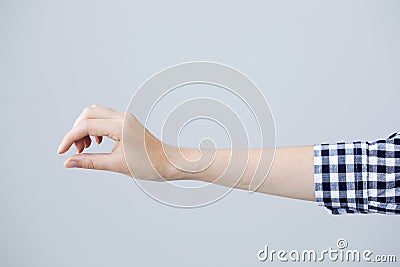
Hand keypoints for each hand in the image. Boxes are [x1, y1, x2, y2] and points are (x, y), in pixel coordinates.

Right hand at [57, 105, 171, 180]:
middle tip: (78, 150)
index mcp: (120, 126)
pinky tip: (98, 143)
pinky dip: (95, 128)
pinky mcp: (127, 123)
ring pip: (96, 114)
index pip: (86, 125)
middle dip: (77, 130)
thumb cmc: (148, 165)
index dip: (70, 138)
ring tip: (87, 148)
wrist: (170, 162)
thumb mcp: (116, 165)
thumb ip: (90, 162)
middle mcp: (122, 117)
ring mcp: (126, 118)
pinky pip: (105, 118)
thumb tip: (68, 162)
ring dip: (85, 128)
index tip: (61, 152)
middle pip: (88, 113)